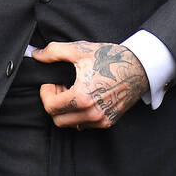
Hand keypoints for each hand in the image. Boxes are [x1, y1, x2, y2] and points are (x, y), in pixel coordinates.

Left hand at [33, 40, 148, 129]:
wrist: (139, 67)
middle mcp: (91, 113)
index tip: (51, 82)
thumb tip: (36, 54)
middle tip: (60, 87)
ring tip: (73, 92)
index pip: (50, 107)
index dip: (46, 93)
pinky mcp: (108, 121)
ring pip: (71, 124)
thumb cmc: (110, 57)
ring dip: (66, 110)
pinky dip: (79, 115)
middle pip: (58, 119)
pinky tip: (85, 98)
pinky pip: (85, 124)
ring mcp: (101, 119)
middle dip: (54, 103)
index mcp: (82, 97)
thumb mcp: (80, 50)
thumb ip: (54, 52)